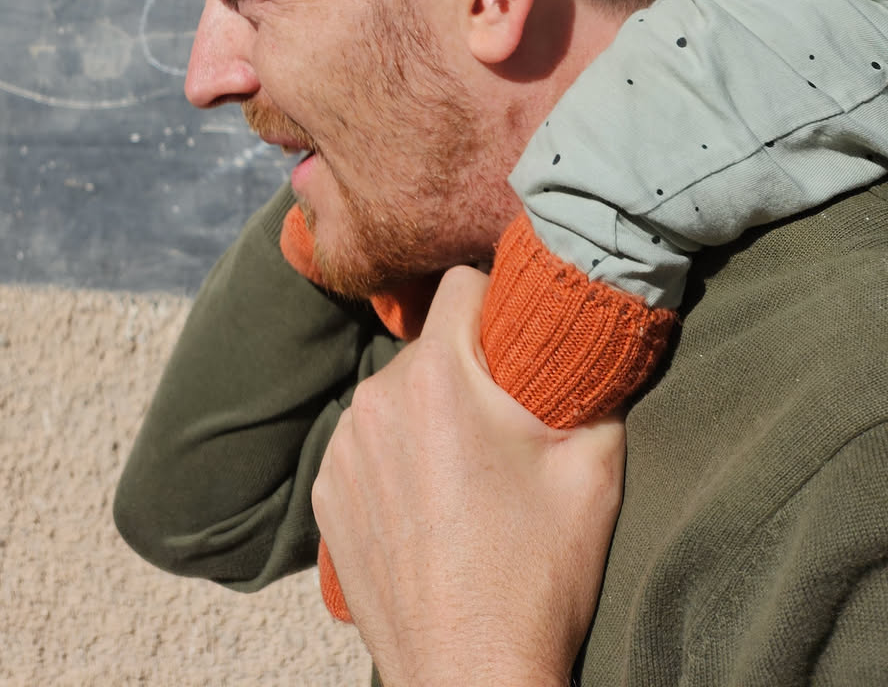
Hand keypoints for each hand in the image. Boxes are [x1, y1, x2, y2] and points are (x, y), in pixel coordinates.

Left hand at [311, 267, 624, 686]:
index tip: (520, 337)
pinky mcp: (326, 492)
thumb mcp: (594, 469)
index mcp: (438, 378)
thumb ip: (595, 386)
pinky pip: (366, 447)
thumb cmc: (537, 576)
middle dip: (468, 371)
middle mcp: (376, 399)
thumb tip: (604, 344)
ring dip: (427, 417)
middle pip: (430, 348)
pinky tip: (431, 510)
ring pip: (395, 397)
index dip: (499, 300)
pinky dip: (395, 462)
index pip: (463, 283)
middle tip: (506, 426)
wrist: (473, 676)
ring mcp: (344, 448)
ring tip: (468, 480)